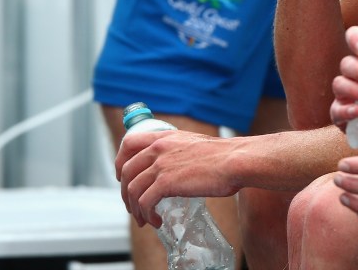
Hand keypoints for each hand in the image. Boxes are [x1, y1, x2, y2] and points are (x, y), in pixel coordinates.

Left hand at [115, 130, 239, 227]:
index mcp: (165, 137)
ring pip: (132, 189)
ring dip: (135, 208)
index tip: (123, 176)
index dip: (120, 161)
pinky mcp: (167, 182)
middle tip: (133, 206)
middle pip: (126, 170)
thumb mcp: (195, 144)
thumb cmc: (224, 155)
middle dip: (125, 193)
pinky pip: (145, 202)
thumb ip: (180, 151)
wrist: (236, 161)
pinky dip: (147, 214)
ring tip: (144, 218)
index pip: (129, 143)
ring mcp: (161, 165)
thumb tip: (178, 168)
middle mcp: (159, 148)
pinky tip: (156, 220)